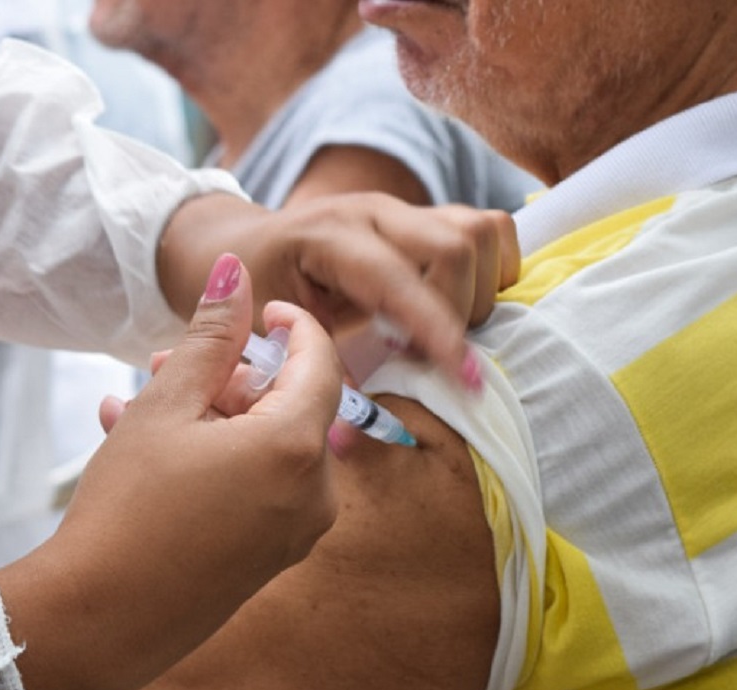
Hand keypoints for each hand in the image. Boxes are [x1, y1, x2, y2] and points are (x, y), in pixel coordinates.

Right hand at [0, 253, 341, 689]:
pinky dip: (212, 460)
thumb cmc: (128, 509)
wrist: (99, 623)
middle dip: (229, 376)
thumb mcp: (167, 406)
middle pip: (289, 407)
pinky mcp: (268, 560)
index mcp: (297, 448)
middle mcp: (313, 495)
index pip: (319, 361)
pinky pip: (253, 489)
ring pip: (264, 447)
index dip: (291, 324)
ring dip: (209, 417)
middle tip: (167, 363)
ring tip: (136, 402)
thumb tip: (237, 273)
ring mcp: (293, 534)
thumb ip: (211, 336)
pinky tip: (142, 446)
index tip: (257, 308)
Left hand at [157, 193, 518, 391]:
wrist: (246, 245)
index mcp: (327, 238)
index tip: (467, 380)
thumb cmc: (255, 295)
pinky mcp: (425, 216)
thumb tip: (354, 433)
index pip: (397, 279)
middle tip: (436, 356)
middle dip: (463, 310)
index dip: (437, 330)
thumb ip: (312, 374)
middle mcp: (372, 212)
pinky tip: (458, 310)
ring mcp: (403, 209)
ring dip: (483, 290)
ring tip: (447, 332)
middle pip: (457, 244)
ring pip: (482, 231)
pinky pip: (488, 230)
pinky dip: (491, 273)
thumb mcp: (269, 338)